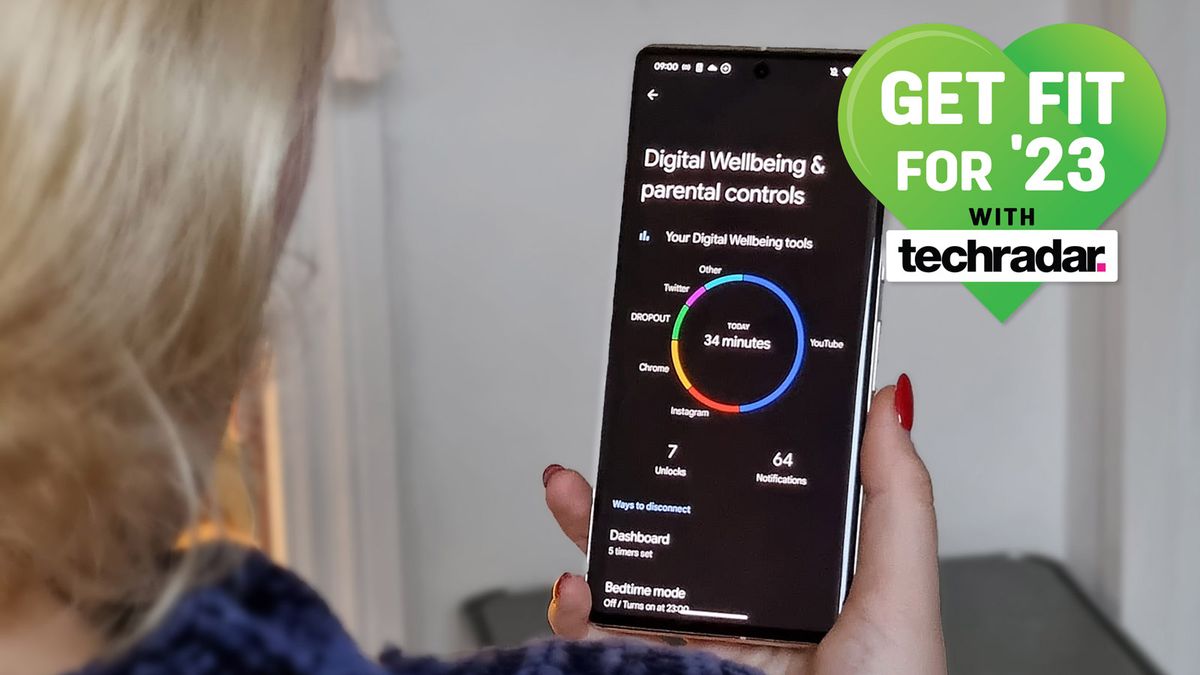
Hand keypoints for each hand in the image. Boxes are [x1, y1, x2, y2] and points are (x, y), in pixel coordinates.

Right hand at [542, 377, 945, 674]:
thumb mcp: (899, 590)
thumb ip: (895, 498)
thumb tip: (890, 404)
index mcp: (801, 575)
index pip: (746, 502)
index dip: (710, 457)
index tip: (684, 414)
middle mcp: (748, 607)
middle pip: (675, 533)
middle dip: (629, 489)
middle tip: (602, 453)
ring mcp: (704, 645)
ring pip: (631, 581)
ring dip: (591, 537)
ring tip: (573, 500)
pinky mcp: (670, 672)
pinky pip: (610, 642)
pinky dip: (579, 617)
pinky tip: (578, 592)